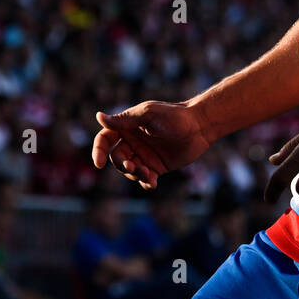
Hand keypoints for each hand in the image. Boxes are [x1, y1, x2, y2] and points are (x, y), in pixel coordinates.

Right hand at [92, 100, 211, 188]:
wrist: (199, 126)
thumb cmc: (174, 116)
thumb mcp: (148, 115)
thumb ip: (125, 119)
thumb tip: (98, 117)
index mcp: (128, 127)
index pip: (105, 139)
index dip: (98, 150)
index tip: (99, 164)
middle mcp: (133, 142)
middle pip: (116, 158)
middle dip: (122, 165)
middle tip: (133, 167)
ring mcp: (144, 155)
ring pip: (129, 170)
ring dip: (135, 174)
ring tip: (148, 174)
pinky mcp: (157, 167)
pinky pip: (145, 179)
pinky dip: (146, 182)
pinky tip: (152, 183)